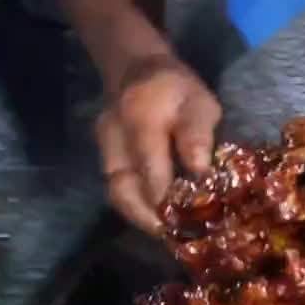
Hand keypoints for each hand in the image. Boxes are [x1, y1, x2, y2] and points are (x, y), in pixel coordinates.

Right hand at [97, 55, 221, 234]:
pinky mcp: (104, 155)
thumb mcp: (199, 103)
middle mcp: (114, 137)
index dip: (165, 199)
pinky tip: (156, 218)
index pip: (149, 167)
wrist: (137, 68)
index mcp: (140, 120)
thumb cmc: (177, 88)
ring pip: (115, 191)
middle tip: (173, 236)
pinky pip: (117, 186)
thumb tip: (201, 174)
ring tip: (166, 232)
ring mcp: (104, 147)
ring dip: (139, 216)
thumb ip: (197, 136)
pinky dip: (135, 206)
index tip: (186, 222)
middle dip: (147, 217)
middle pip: (122, 187)